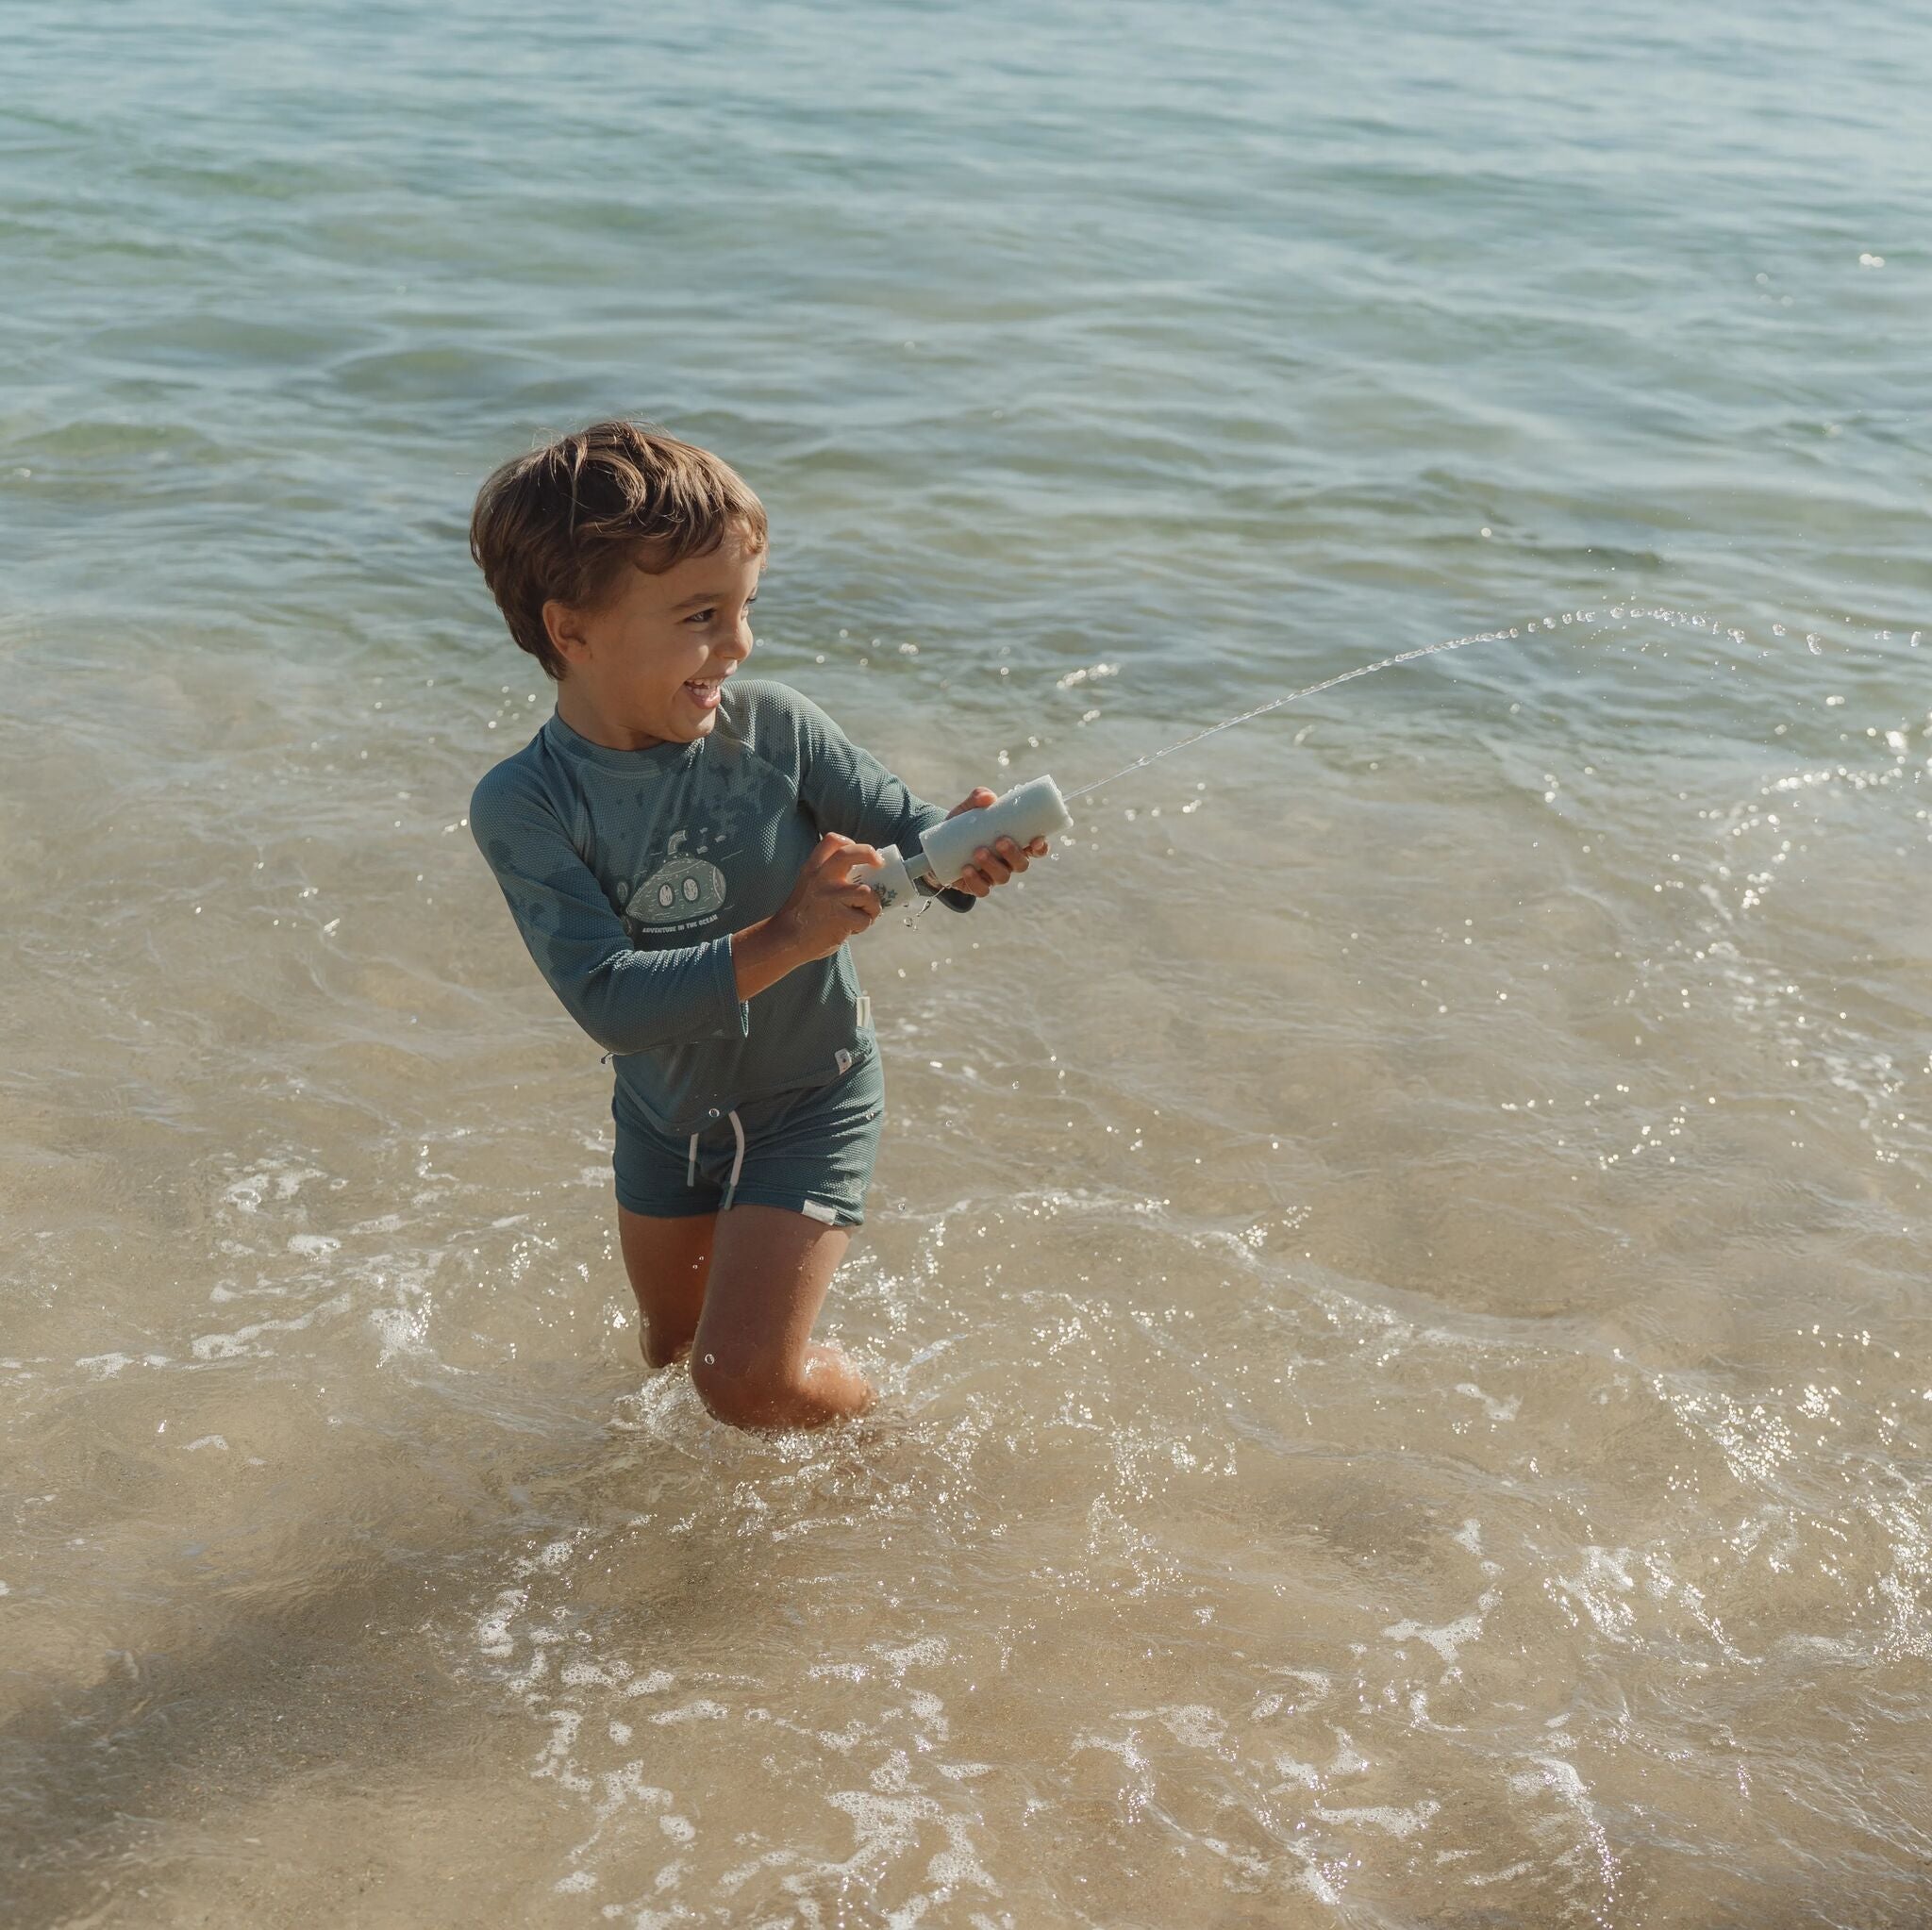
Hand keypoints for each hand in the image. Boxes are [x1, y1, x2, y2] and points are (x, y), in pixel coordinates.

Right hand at [771, 832, 882, 960]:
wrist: (786, 940)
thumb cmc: (803, 914)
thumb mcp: (809, 885)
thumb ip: (829, 876)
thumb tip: (866, 874)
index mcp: (813, 868)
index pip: (832, 840)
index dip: (852, 843)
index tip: (861, 855)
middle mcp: (821, 878)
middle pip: (850, 853)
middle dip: (870, 854)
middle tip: (879, 864)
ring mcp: (832, 897)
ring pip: (867, 893)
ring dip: (873, 905)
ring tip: (863, 914)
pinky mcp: (841, 918)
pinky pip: (865, 918)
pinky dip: (863, 925)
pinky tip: (851, 928)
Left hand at [944, 788, 1049, 897]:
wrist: (940, 844)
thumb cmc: (963, 824)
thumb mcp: (970, 808)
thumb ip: (979, 796)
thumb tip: (988, 798)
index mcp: (1015, 843)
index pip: (1036, 849)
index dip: (1041, 847)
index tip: (1036, 840)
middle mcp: (1008, 862)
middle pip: (1021, 864)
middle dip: (1013, 854)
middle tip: (1000, 840)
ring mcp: (993, 875)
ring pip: (1002, 876)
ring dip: (992, 865)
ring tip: (978, 851)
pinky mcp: (977, 885)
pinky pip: (982, 889)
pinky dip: (975, 881)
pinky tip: (967, 869)